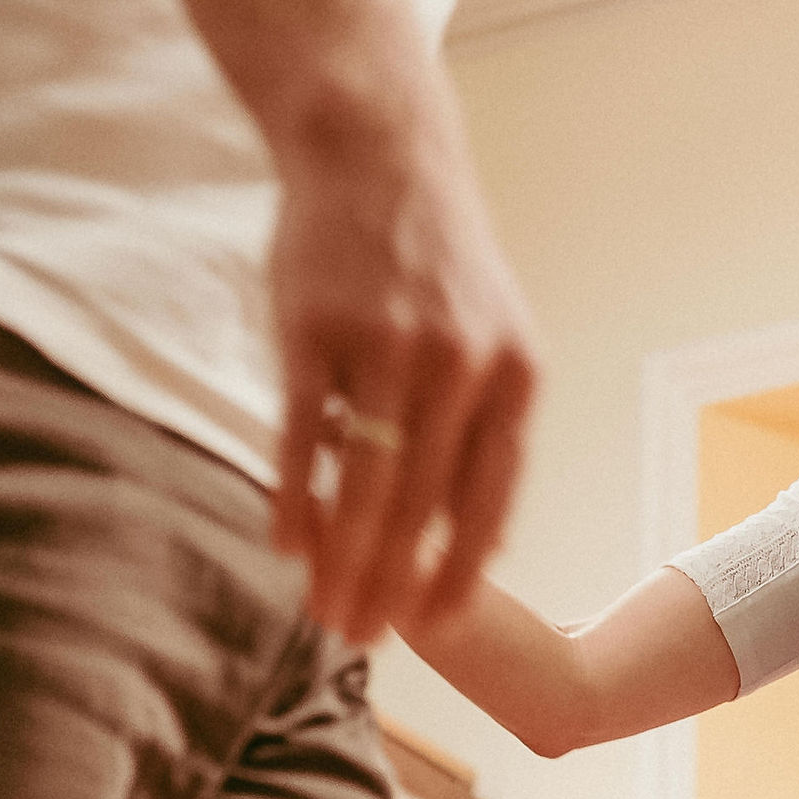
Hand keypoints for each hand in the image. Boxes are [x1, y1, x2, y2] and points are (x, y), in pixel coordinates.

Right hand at [269, 77, 537, 644]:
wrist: (377, 156)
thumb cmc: (433, 266)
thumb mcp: (492, 337)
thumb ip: (486, 431)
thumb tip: (484, 540)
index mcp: (513, 373)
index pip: (491, 495)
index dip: (461, 568)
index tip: (436, 626)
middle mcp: (459, 364)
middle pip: (422, 502)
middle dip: (391, 583)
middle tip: (363, 642)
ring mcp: (386, 346)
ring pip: (364, 480)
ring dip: (342, 558)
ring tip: (323, 612)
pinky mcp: (316, 329)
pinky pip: (303, 433)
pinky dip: (294, 495)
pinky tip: (285, 544)